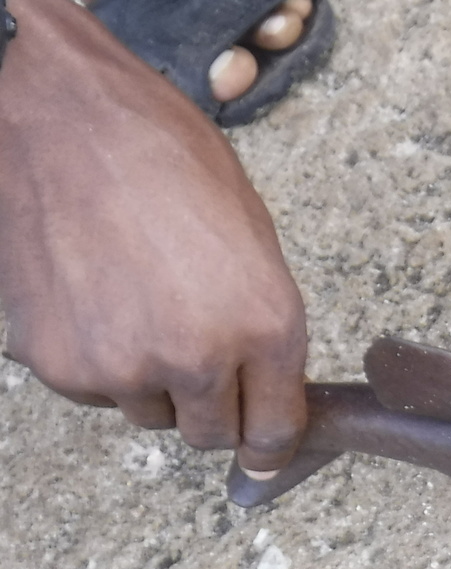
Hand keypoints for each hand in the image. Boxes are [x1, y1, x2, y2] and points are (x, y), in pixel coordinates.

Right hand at [0, 0, 307, 471]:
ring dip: (151, 380)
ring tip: (138, 302)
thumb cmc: (164, 157)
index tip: (266, 448)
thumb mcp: (250, 235)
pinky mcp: (58, 364)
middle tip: (198, 354)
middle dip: (212, 406)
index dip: (271, 443)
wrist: (61, 120)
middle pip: (211, 434)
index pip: (275, 430)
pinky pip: (94, 390)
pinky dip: (98, 360)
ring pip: (149, 413)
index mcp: (265, 322)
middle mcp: (197, 357)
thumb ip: (261, 322)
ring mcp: (121, 366)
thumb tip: (264, 387)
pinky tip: (94, 297)